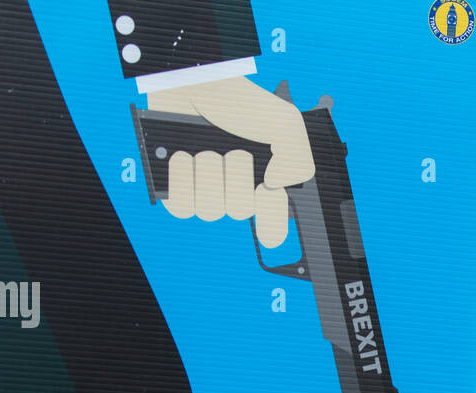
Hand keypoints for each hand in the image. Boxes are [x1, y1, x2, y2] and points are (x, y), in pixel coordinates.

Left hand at [146, 76, 314, 247]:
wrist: (191, 82)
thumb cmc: (237, 100)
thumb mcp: (285, 121)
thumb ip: (298, 158)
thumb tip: (276, 186)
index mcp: (265, 183)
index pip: (274, 226)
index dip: (272, 219)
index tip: (265, 190)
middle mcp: (237, 190)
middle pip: (240, 211)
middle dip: (236, 175)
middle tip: (233, 149)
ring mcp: (206, 191)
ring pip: (210, 210)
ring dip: (208, 172)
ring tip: (205, 148)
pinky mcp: (177, 189)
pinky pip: (181, 207)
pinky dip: (183, 179)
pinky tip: (183, 156)